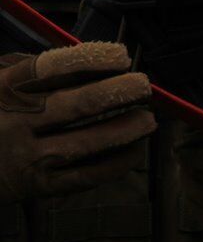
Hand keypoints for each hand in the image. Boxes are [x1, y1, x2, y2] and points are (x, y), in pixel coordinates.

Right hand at [0, 42, 155, 203]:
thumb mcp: (0, 83)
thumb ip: (37, 73)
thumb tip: (95, 62)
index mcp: (3, 89)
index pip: (50, 69)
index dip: (89, 60)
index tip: (120, 56)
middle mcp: (15, 122)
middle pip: (75, 106)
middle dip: (116, 94)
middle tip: (143, 85)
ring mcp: (27, 157)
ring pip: (84, 144)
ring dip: (122, 131)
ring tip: (148, 120)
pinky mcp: (39, 185)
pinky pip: (85, 176)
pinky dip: (115, 164)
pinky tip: (135, 150)